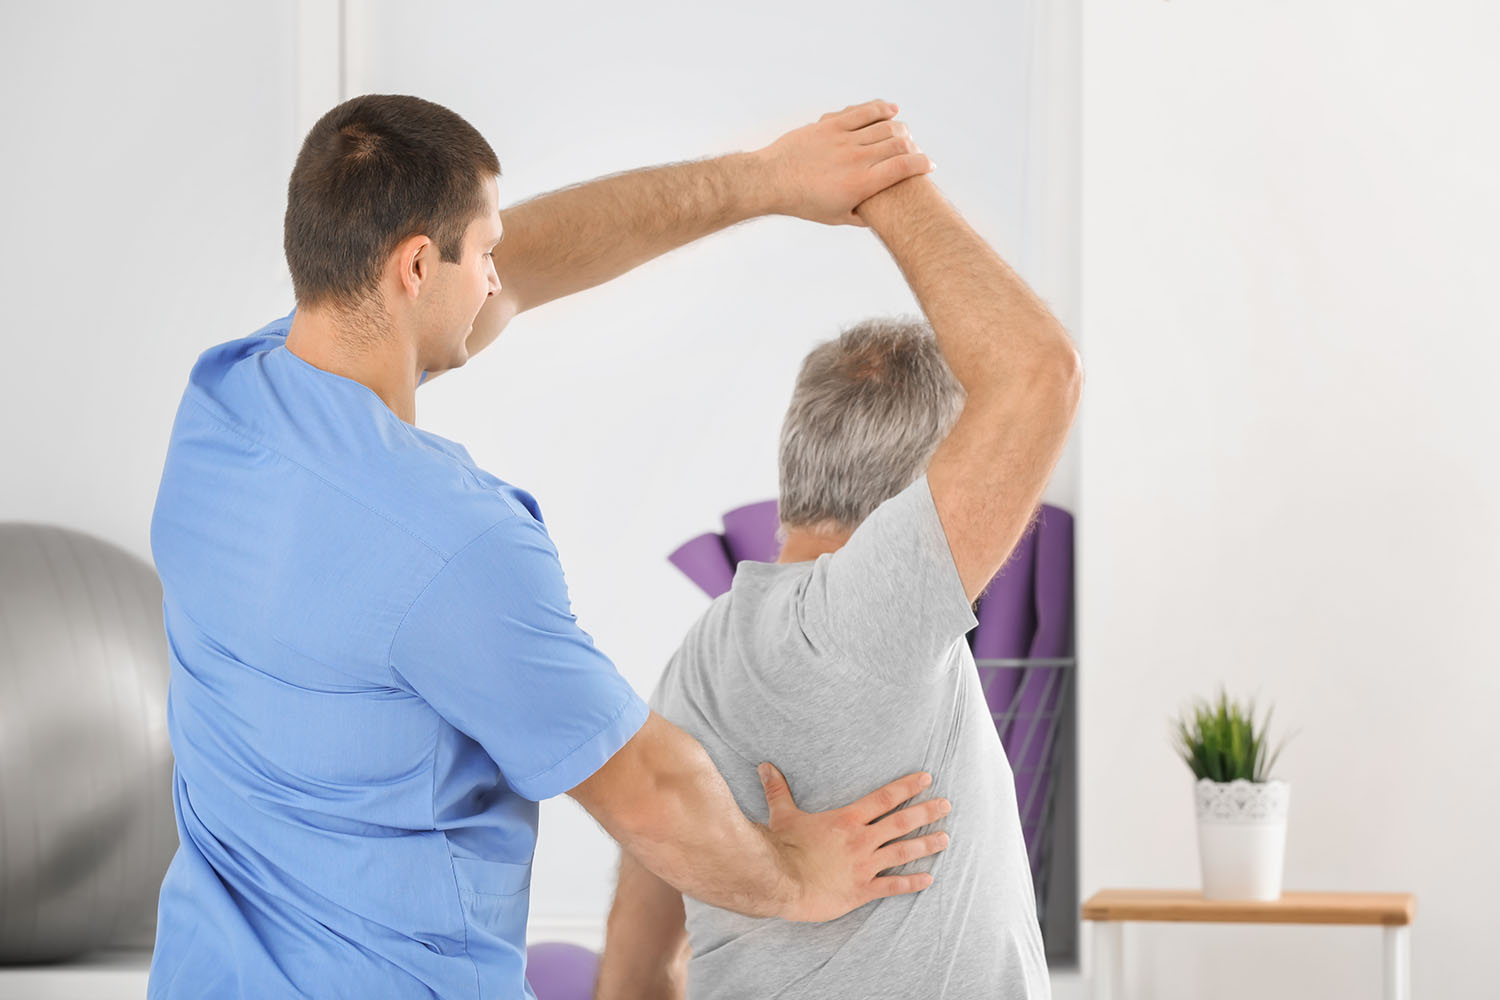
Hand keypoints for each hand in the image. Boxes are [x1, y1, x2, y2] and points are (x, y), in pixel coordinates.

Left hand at [753, 100, 934, 226]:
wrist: (772, 181)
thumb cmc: (804, 203)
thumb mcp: (837, 217)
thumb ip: (863, 216)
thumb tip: (883, 216)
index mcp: (860, 185)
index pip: (904, 168)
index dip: (923, 164)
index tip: (929, 165)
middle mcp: (855, 160)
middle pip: (899, 143)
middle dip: (913, 146)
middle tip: (914, 151)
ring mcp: (842, 140)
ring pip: (885, 125)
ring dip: (901, 127)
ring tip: (904, 133)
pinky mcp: (830, 124)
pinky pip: (863, 111)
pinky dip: (882, 108)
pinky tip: (892, 110)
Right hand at [758, 762, 950, 921]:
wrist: (781, 883)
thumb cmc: (782, 847)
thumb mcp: (782, 814)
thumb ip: (778, 790)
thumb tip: (765, 766)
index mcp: (847, 820)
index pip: (884, 798)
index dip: (907, 787)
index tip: (927, 778)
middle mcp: (861, 841)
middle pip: (901, 823)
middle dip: (926, 812)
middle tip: (947, 805)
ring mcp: (864, 866)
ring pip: (903, 853)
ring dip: (926, 845)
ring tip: (946, 838)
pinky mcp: (861, 890)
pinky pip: (892, 887)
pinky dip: (911, 883)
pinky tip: (928, 880)